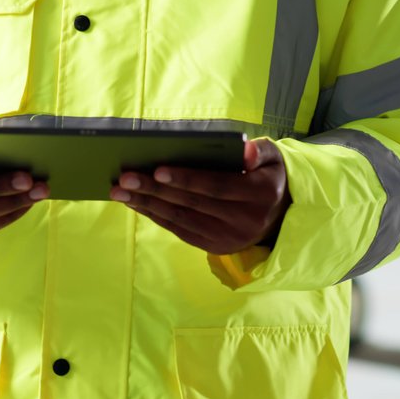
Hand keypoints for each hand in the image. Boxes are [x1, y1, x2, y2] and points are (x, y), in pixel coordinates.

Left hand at [112, 138, 290, 254]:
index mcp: (259, 195)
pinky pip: (180, 230)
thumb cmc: (268, 176)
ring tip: (120, 192)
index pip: (217, 187)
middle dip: (155, 190)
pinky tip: (136, 204)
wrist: (280, 216)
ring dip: (147, 205)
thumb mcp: (275, 158)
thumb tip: (244, 152)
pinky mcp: (215, 247)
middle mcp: (244, 221)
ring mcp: (228, 238)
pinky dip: (156, 216)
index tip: (157, 170)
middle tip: (124, 179)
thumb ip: (260, 151)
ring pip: (181, 219)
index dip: (187, 179)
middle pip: (192, 203)